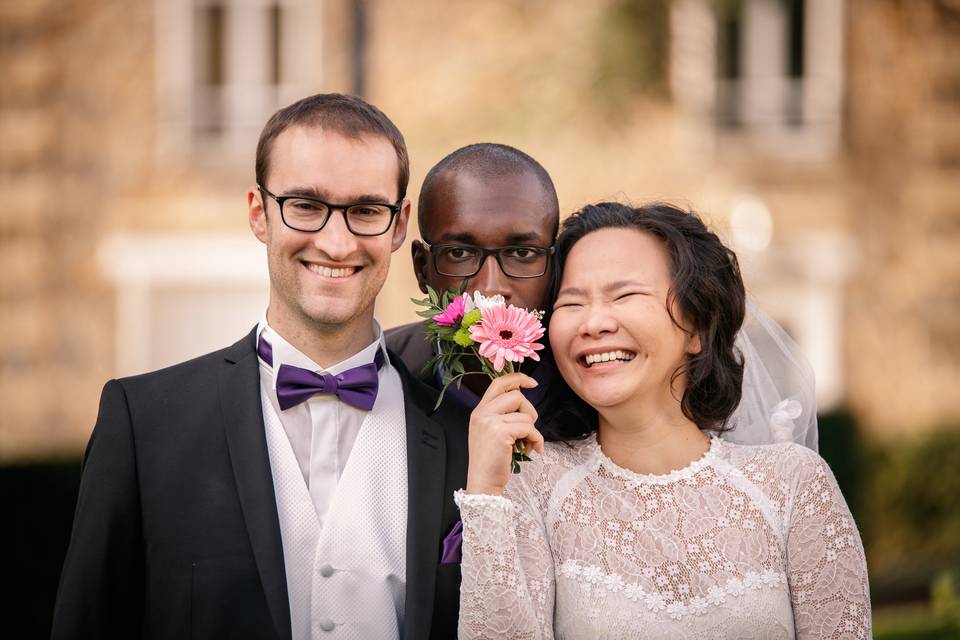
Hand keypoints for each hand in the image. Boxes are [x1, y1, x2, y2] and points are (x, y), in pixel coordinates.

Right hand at [465, 373, 543, 495]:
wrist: (483, 483)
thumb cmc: (491, 461)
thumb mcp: (491, 432)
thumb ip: (501, 415)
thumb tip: (523, 399)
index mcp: (479, 411)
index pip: (498, 383)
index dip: (517, 378)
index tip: (532, 383)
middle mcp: (482, 413)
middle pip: (516, 396)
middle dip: (529, 412)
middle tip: (528, 429)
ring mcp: (490, 422)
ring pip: (525, 414)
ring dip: (532, 430)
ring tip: (526, 444)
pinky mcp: (500, 433)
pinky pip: (529, 428)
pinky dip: (536, 439)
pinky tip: (533, 450)